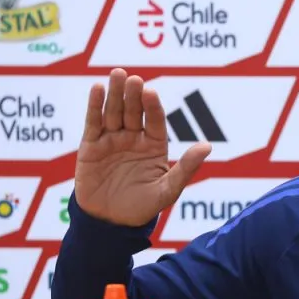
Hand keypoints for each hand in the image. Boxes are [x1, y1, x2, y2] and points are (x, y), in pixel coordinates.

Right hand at [74, 68, 211, 225]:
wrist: (110, 223)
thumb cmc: (142, 207)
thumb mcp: (167, 191)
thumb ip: (186, 168)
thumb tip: (207, 146)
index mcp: (154, 145)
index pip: (155, 120)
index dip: (152, 106)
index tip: (150, 92)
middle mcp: (133, 138)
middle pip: (133, 111)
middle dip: (132, 94)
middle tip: (133, 78)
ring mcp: (112, 140)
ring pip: (114, 112)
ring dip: (115, 93)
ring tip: (117, 75)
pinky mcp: (91, 146)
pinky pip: (93, 123)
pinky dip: (95, 106)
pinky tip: (98, 89)